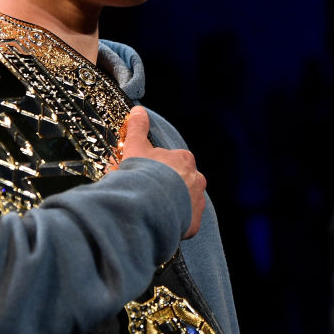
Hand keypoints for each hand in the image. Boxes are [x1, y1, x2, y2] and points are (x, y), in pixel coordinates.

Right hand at [113, 106, 205, 238]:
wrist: (149, 206)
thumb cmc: (143, 174)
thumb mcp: (136, 147)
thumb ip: (138, 128)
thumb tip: (139, 110)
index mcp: (183, 159)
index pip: (173, 161)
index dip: (158, 168)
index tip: (146, 174)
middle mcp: (196, 179)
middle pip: (182, 181)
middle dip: (167, 186)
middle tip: (148, 193)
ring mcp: (197, 201)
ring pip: (185, 201)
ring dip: (172, 204)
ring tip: (153, 210)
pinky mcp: (194, 222)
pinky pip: (185, 221)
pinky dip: (174, 222)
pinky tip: (160, 223)